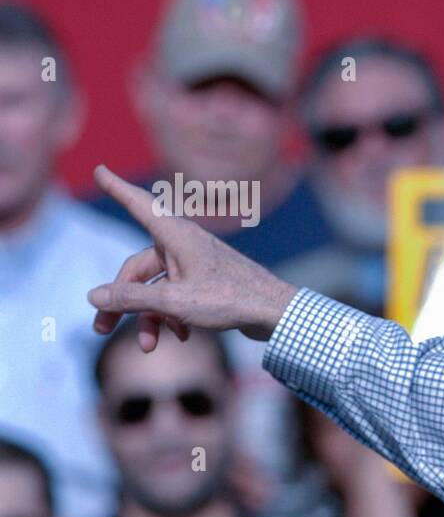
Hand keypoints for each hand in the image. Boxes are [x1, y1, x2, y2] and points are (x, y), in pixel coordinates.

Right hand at [87, 166, 298, 350]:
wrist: (277, 314)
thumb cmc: (231, 300)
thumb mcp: (175, 302)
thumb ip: (132, 299)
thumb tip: (93, 296)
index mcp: (177, 236)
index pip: (140, 206)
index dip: (118, 189)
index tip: (100, 169)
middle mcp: (184, 245)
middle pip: (138, 269)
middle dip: (120, 301)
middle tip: (100, 329)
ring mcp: (196, 265)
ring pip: (157, 288)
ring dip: (148, 316)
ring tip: (148, 346)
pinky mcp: (208, 282)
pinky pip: (177, 295)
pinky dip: (172, 315)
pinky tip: (180, 336)